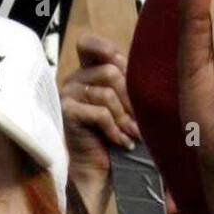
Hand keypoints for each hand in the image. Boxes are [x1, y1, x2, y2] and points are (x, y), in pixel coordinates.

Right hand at [61, 34, 140, 183]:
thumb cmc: (113, 136)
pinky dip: (115, 129)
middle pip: (109, 70)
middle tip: (139, 120)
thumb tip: (146, 65)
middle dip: (130, 97)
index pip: (88, 44)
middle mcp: (73, 80)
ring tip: (133, 134)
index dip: (105, 47)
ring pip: (107, 93)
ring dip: (125, 117)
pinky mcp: (67, 113)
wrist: (95, 169)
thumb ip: (126, 80)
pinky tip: (122, 142)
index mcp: (85, 72)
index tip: (123, 63)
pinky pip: (100, 113)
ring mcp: (67, 96)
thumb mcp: (123, 103)